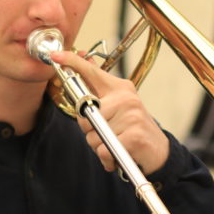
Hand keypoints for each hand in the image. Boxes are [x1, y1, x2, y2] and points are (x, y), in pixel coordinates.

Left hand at [51, 50, 169, 174]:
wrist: (158, 150)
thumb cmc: (132, 129)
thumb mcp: (118, 107)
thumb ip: (99, 94)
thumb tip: (84, 68)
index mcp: (120, 88)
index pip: (92, 72)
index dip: (72, 62)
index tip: (55, 55)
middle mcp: (126, 97)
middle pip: (84, 113)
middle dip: (89, 129)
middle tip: (107, 134)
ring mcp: (132, 115)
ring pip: (92, 135)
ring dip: (99, 146)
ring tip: (115, 144)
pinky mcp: (134, 135)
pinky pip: (103, 149)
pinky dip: (106, 158)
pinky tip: (118, 155)